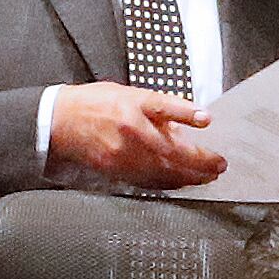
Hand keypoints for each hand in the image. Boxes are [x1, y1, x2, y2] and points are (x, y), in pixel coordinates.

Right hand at [46, 82, 223, 187]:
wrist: (60, 122)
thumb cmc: (94, 104)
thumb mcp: (128, 94)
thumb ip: (158, 107)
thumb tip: (187, 122)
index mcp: (132, 106)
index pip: (165, 108)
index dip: (188, 113)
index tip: (208, 120)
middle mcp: (129, 131)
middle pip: (171, 150)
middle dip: (199, 161)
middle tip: (218, 165)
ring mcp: (122, 155)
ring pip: (162, 171)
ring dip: (188, 177)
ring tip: (206, 177)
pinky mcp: (116, 171)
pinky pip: (148, 181)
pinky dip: (168, 184)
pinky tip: (181, 183)